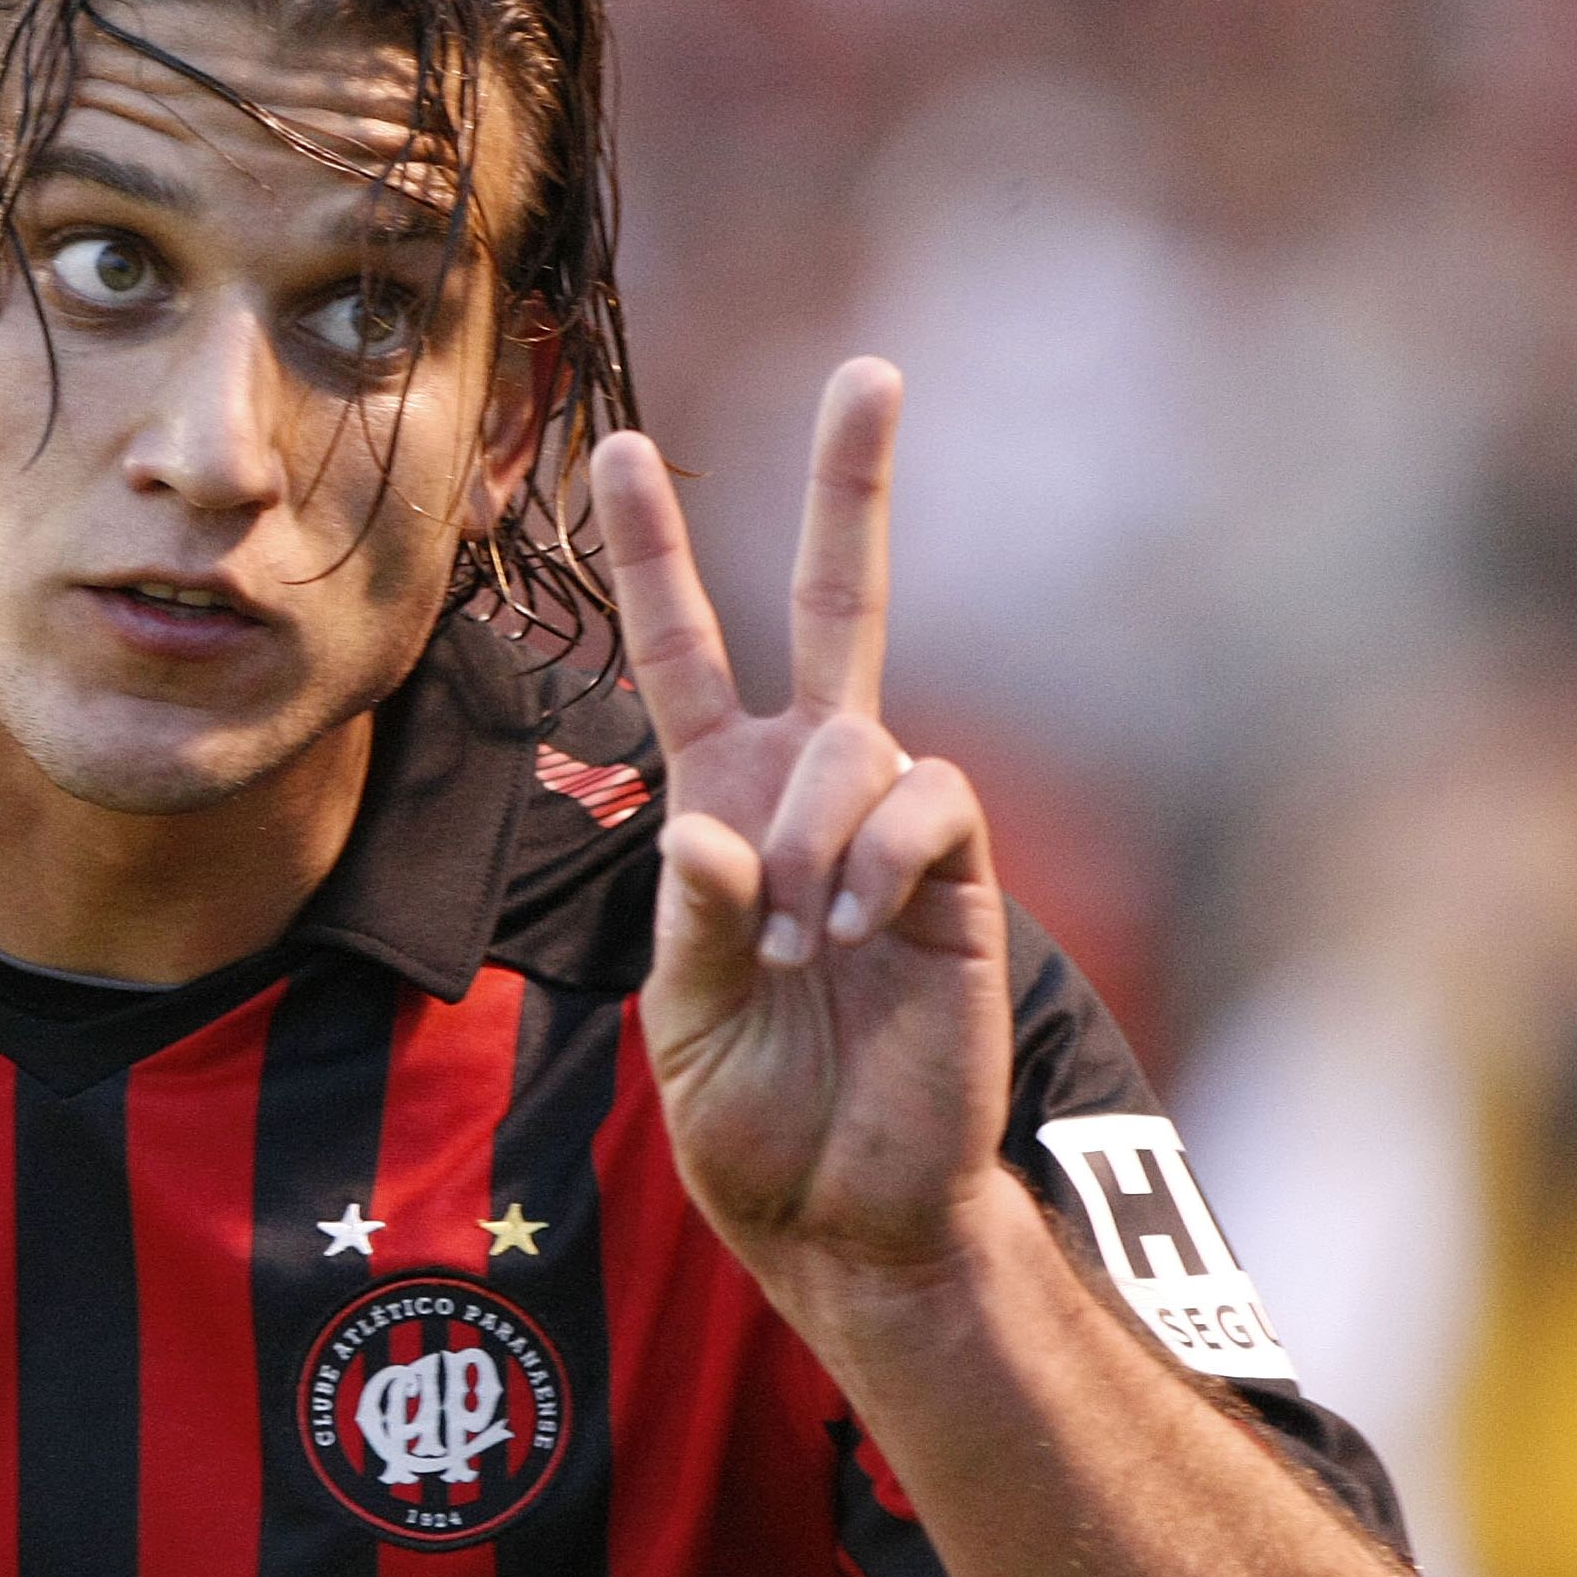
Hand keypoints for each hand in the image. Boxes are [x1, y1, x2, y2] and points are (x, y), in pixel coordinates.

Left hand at [593, 358, 1010, 1284]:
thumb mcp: (678, 1014)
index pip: (679, 650)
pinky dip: (876, 851)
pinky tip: (853, 922)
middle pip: (843, 603)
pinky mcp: (958, 872)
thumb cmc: (750, 1114)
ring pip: (855, 734)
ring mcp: (888, 822)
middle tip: (870, 369)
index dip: (653, 553)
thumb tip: (713, 831)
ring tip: (799, 941)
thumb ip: (686, 915)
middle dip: (854, 487)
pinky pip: (925, 796)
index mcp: (715, 802)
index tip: (617, 447)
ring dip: (812, 832)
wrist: (843, 1208)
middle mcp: (806, 787)